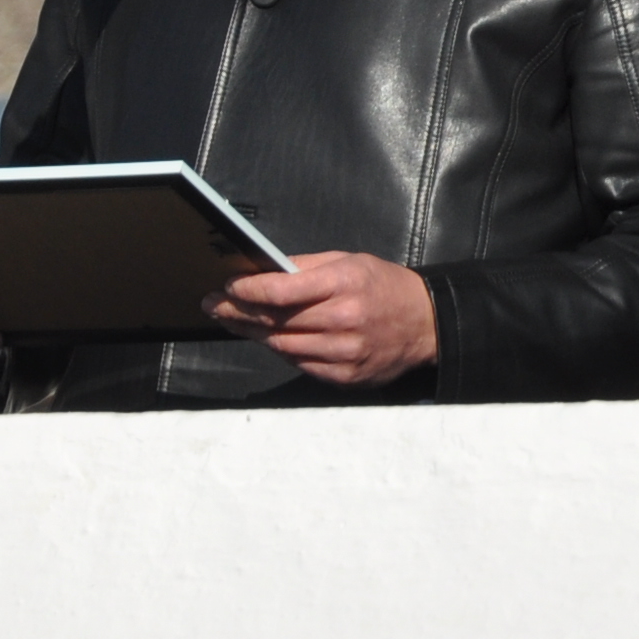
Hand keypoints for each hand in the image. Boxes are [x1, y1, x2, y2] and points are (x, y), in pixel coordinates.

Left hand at [206, 250, 438, 387]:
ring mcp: (344, 353)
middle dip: (238, 312)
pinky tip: (266, 338)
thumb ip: (306, 267)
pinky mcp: (344, 376)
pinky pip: (298, 364)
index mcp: (344, 284)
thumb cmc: (384, 287)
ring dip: (252, 333)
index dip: (247, 290)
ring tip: (232, 321)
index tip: (227, 286)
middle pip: (275, 321)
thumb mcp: (349, 262)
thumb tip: (264, 270)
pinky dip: (280, 350)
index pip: (281, 291)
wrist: (425, 324)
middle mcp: (343, 320)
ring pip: (281, 346)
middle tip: (213, 305)